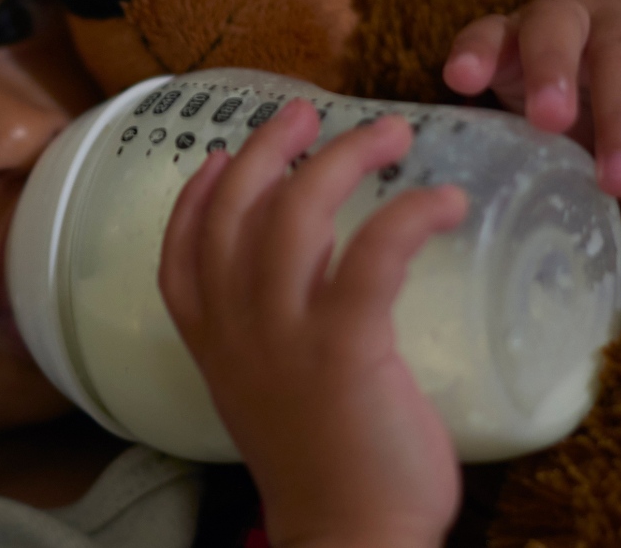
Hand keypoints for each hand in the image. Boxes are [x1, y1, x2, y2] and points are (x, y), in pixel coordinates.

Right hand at [159, 101, 465, 547]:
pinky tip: (442, 199)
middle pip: (235, 210)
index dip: (196, 197)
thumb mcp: (277, 399)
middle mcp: (235, 332)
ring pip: (295, 213)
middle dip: (268, 149)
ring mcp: (283, 337)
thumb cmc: (331, 476)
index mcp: (213, 347)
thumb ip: (282, 340)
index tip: (219, 155)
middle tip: (310, 114)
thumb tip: (328, 284)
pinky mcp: (344, 347)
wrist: (350, 540)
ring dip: (343, 159)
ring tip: (391, 134)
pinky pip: (371, 252)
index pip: (179, 254)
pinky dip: (408, 213)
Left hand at [442, 0, 620, 218]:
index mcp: (521, 34)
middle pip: (558, 30)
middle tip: (549, 121)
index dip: (476, 52)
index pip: (490, 33)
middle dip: (551, 71)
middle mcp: (574, 18)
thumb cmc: (579, 100)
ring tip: (619, 185)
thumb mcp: (538, 114)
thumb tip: (478, 218)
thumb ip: (513, 144)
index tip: (460, 79)